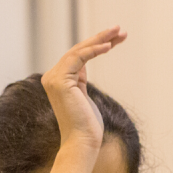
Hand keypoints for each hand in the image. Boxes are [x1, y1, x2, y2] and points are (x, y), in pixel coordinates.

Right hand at [41, 27, 126, 151]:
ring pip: (79, 50)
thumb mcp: (85, 98)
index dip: (98, 44)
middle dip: (101, 38)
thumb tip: (82, 67)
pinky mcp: (60, 80)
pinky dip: (94, 50)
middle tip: (120, 29)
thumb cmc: (87, 127)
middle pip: (79, 50)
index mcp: (58, 81)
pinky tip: (109, 46)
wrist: (82, 143)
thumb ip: (80, 81)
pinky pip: (78, 57)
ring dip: (101, 39)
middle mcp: (52, 77)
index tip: (117, 38)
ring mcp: (53, 78)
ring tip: (119, 32)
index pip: (78, 56)